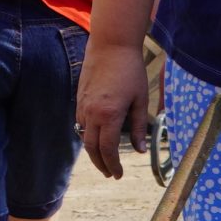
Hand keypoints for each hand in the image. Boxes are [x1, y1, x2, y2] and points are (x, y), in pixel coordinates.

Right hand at [77, 42, 151, 180]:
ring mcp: (83, 106)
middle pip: (91, 148)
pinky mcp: (79, 98)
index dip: (113, 165)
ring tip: (104, 159)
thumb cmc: (130, 71)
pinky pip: (80, 123)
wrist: (110, 46)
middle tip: (110, 173)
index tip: (118, 174)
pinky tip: (97, 136)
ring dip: (93, 151)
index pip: (107, 149)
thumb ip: (140, 126)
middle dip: (101, 164)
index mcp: (110, 115)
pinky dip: (88, 135)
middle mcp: (92, 113)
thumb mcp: (141, 100)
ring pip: (84, 136)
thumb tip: (141, 149)